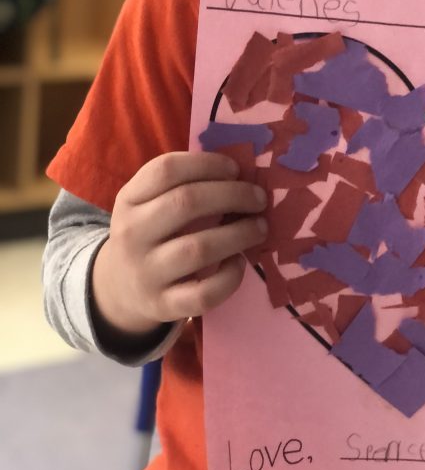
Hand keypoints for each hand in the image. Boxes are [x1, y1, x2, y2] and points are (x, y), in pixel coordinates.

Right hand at [91, 152, 267, 339]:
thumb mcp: (148, 203)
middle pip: (185, 203)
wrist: (119, 289)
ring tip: (260, 227)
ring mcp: (147, 272)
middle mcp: (132, 234)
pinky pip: (204, 293)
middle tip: (259, 198)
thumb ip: (182, 184)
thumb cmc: (150, 233)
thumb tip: (241, 173)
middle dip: (233, 195)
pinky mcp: (164, 305)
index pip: (166, 170)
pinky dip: (229, 277)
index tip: (235, 168)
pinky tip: (239, 262)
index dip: (207, 164)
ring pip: (198, 248)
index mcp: (129, 200)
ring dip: (239, 234)